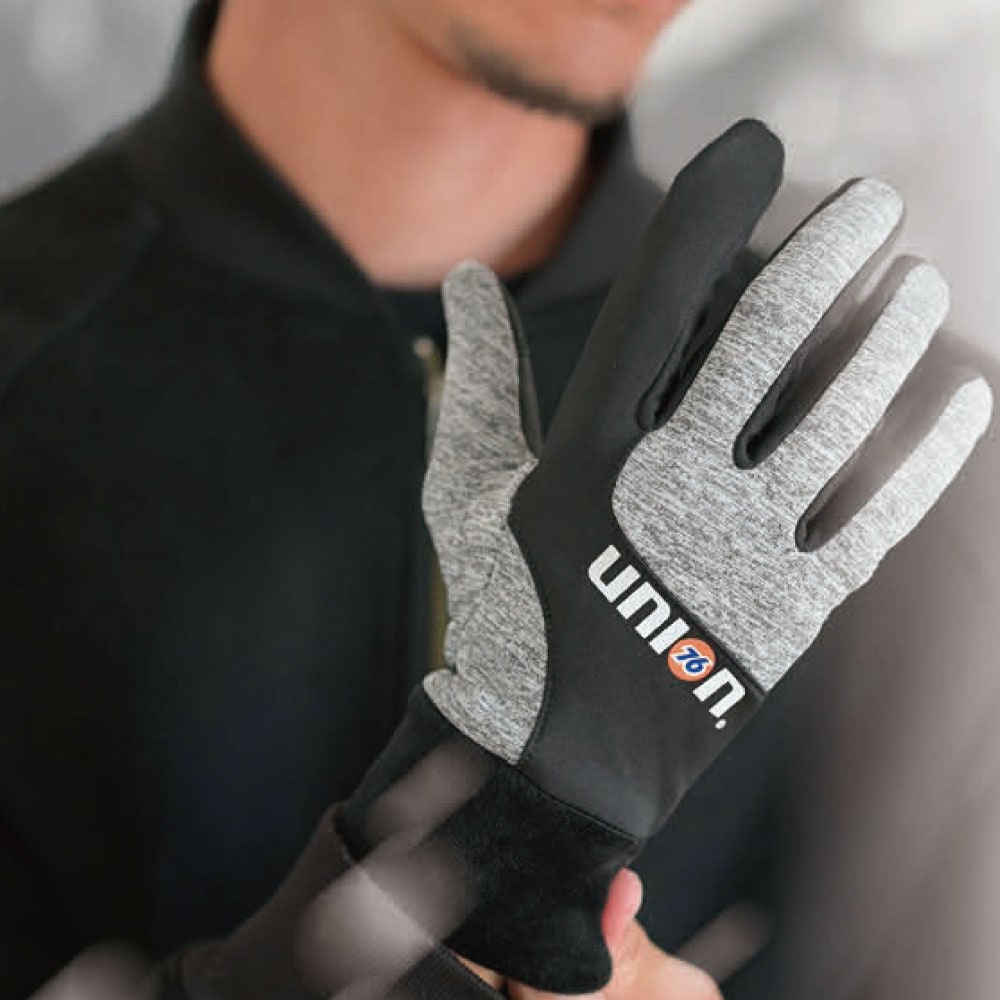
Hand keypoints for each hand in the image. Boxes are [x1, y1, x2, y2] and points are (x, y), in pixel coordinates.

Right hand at [341, 119, 992, 993]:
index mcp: (588, 452)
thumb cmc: (502, 612)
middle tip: (872, 202)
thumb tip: (464, 283)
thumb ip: (475, 383)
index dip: (708, 214)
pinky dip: (928, 459)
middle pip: (766, 343)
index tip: (754, 150)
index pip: (658, 302)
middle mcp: (670, 488)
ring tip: (923, 282)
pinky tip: (966, 401)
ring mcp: (739, 551)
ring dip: (889, 340)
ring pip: (838, 420)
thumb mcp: (466, 494)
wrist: (550, 758)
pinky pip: (876, 521)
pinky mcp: (790, 611)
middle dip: (828, 257)